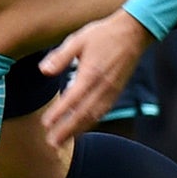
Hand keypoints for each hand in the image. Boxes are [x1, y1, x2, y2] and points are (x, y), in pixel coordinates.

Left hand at [38, 8, 154, 143]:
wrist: (133, 33)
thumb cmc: (103, 35)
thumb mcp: (78, 40)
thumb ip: (60, 56)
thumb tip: (43, 71)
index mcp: (91, 74)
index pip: (72, 99)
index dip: (59, 113)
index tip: (46, 124)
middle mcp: (102, 87)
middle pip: (83, 114)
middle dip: (67, 130)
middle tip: (52, 144)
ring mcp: (111, 91)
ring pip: (94, 116)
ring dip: (78, 130)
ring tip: (63, 141)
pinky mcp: (116, 92)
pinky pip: (103, 112)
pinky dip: (90, 123)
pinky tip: (81, 128)